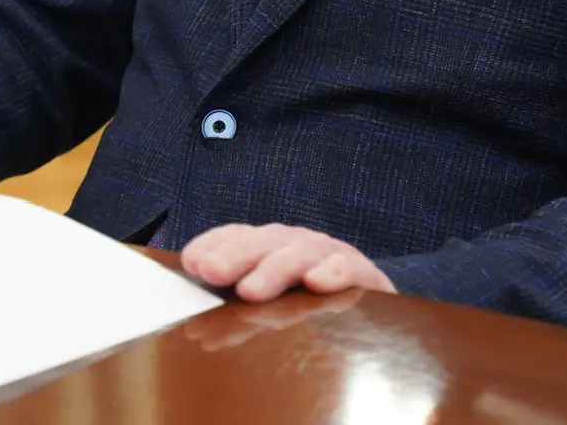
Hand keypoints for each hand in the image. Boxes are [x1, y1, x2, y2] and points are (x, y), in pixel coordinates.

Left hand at [180, 222, 395, 301]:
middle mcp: (296, 245)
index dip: (214, 245)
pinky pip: (348, 269)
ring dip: (274, 269)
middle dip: (235, 255)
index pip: (238, 236)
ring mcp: (329, 256)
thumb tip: (199, 330)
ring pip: (299, 254)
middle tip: (211, 271)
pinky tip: (318, 283)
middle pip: (263, 243)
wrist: (375, 310)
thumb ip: (239, 309)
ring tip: (250, 291)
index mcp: (270, 247)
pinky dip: (333, 273)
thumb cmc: (312, 306)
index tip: (192, 262)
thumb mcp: (273, 303)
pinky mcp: (363, 273)